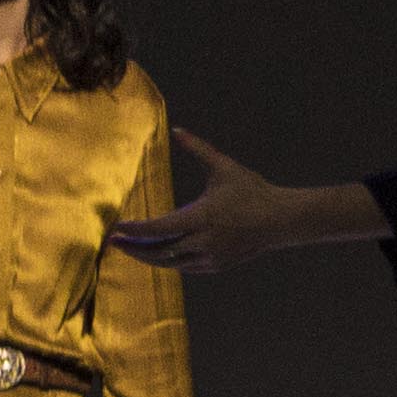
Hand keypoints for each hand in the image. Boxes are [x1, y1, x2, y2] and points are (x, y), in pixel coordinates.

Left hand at [109, 130, 378, 275]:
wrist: (281, 219)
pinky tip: (157, 252)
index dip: (135, 230)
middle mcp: (204, 241)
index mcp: (202, 217)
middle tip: (114, 241)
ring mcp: (211, 257)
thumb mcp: (223, 167)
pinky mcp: (217, 265)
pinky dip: (168, 260)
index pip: (158, 229)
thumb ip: (198, 148)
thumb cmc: (252, 190)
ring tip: (131, 248)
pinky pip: (185, 266)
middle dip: (134, 248)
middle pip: (159, 251)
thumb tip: (176, 129)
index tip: (117, 227)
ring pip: (170, 262)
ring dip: (149, 256)